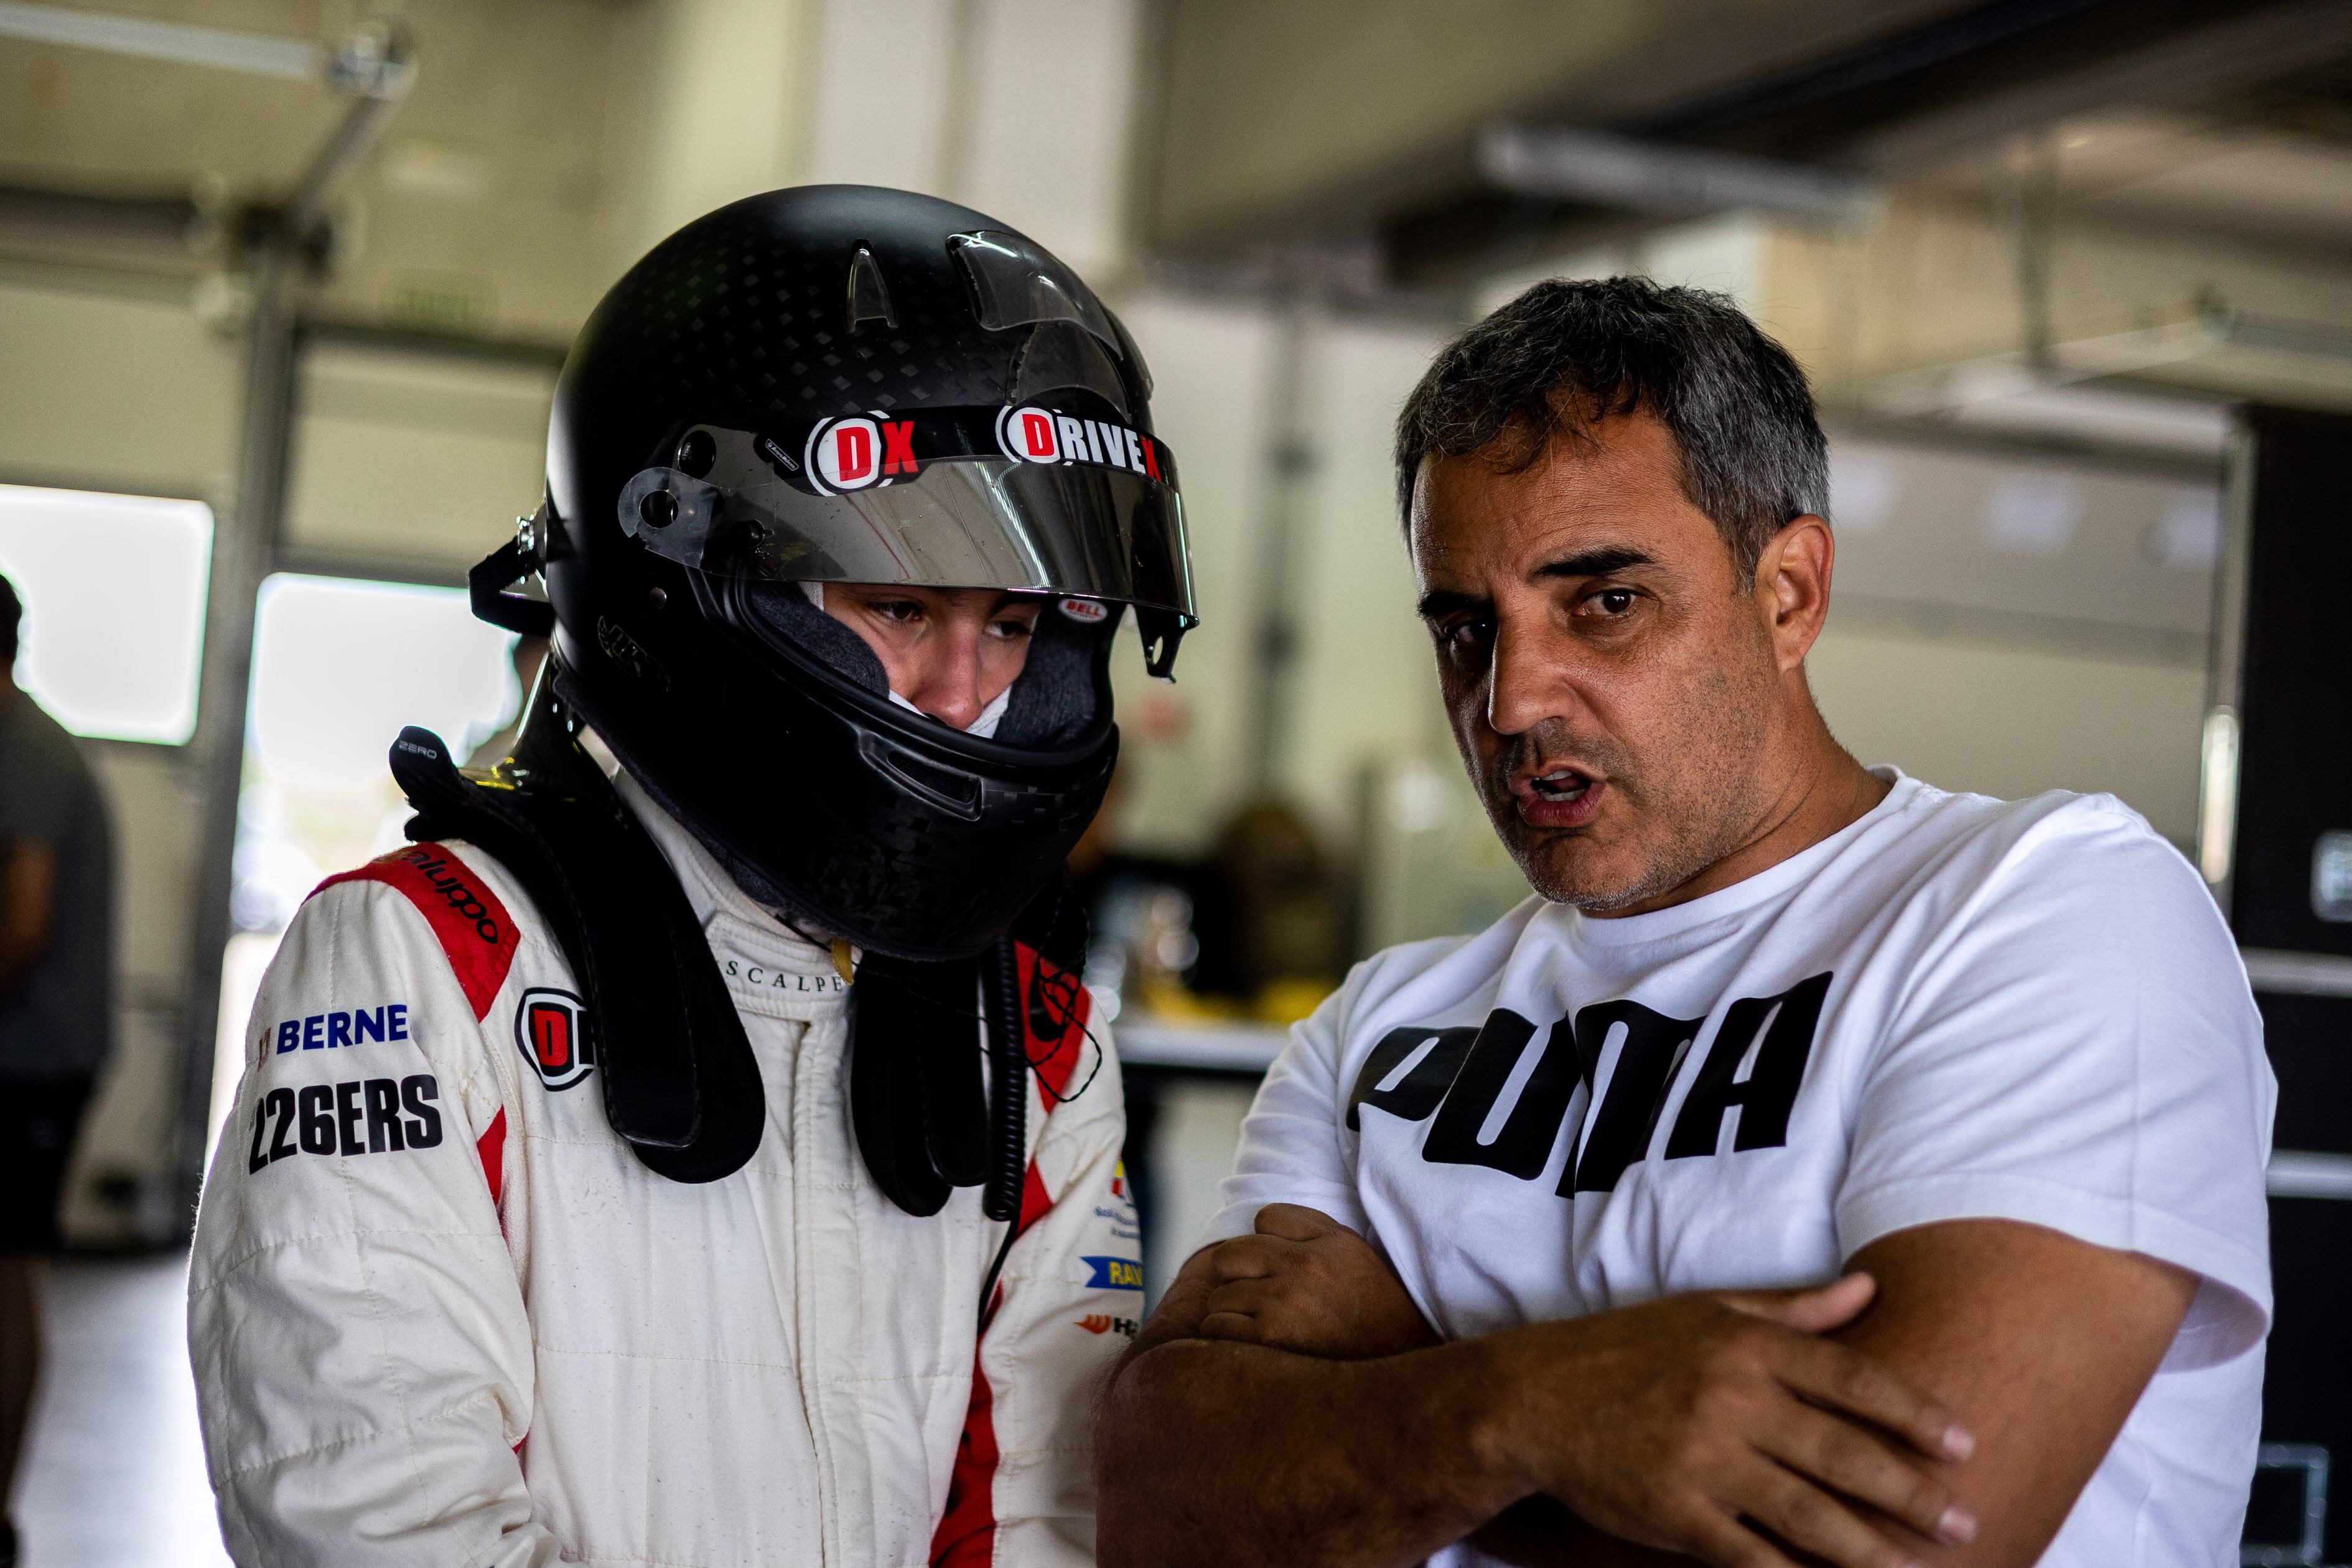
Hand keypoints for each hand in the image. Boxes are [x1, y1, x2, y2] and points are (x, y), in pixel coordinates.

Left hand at [1196, 1204, 1440, 1359]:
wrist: (1398, 1363)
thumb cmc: (1373, 1309)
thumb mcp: (1353, 1253)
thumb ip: (1310, 1229)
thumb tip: (1259, 1222)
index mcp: (1327, 1243)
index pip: (1265, 1218)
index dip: (1267, 1241)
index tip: (1278, 1263)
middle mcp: (1303, 1267)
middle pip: (1229, 1254)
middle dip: (1237, 1272)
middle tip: (1256, 1293)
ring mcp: (1284, 1303)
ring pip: (1219, 1295)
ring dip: (1232, 1309)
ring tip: (1258, 1323)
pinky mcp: (1270, 1338)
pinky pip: (1217, 1325)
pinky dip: (1225, 1334)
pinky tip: (1248, 1341)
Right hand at [1495, 1275, 1978, 1567]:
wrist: (1533, 1398)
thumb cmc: (1625, 1349)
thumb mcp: (1706, 1311)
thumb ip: (1792, 1309)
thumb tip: (1869, 1289)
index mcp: (1744, 1345)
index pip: (1849, 1377)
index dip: (1911, 1411)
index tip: (1963, 1442)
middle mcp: (1730, 1398)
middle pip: (1841, 1451)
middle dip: (1910, 1493)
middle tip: (1964, 1522)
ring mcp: (1701, 1459)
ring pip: (1806, 1512)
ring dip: (1869, 1549)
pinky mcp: (1674, 1511)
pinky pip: (1748, 1553)